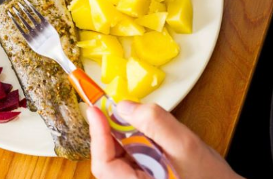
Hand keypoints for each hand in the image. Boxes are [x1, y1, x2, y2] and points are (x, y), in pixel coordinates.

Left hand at [87, 101, 243, 178]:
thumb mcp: (185, 146)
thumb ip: (154, 124)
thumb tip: (124, 107)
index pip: (104, 164)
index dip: (97, 135)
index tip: (95, 110)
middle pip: (109, 159)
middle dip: (111, 132)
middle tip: (117, 110)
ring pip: (120, 158)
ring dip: (125, 137)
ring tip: (140, 124)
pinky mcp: (148, 178)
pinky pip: (133, 160)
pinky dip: (137, 144)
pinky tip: (150, 137)